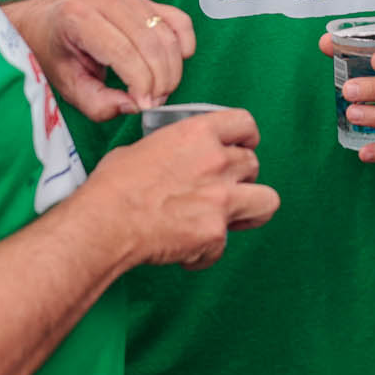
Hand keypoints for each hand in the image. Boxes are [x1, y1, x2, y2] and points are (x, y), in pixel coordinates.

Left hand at [5, 0, 195, 120]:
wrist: (43, 22)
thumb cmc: (52, 53)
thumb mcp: (66, 85)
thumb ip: (97, 103)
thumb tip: (134, 105)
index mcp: (78, 17)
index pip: (123, 51)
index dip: (141, 83)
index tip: (146, 105)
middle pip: (149, 43)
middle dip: (160, 79)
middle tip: (154, 102)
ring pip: (165, 33)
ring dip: (172, 67)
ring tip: (161, 90)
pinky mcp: (143, 0)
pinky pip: (176, 19)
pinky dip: (182, 42)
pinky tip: (177, 62)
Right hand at [89, 108, 277, 270]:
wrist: (106, 223)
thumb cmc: (114, 186)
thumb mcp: (143, 148)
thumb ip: (172, 150)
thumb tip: (171, 160)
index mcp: (197, 134)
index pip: (244, 123)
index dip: (246, 136)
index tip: (242, 145)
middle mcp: (217, 162)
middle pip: (254, 164)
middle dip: (242, 176)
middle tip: (223, 187)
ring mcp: (222, 199)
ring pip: (267, 201)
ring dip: (250, 210)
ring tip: (230, 217)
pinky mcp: (215, 234)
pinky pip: (223, 244)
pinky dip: (206, 250)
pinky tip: (185, 249)